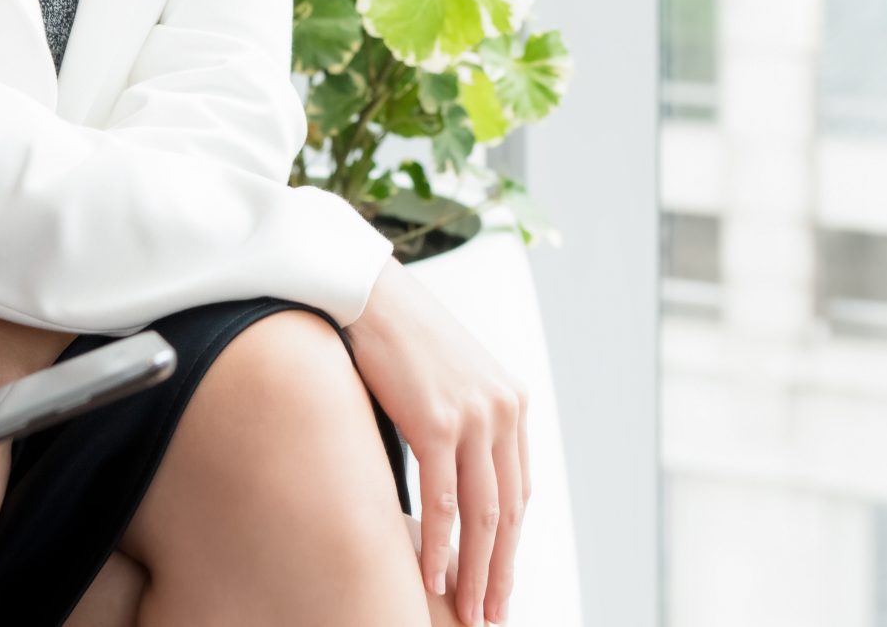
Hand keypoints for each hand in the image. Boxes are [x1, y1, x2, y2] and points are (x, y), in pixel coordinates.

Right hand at [344, 261, 528, 626]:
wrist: (368, 293)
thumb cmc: (398, 339)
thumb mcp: (447, 381)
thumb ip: (461, 424)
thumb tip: (451, 481)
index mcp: (511, 402)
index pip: (518, 491)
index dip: (510, 544)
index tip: (499, 583)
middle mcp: (503, 410)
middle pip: (509, 511)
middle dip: (500, 571)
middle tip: (491, 615)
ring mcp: (474, 416)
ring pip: (483, 515)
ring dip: (475, 571)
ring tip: (467, 611)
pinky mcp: (438, 420)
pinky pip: (443, 499)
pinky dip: (438, 544)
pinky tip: (429, 575)